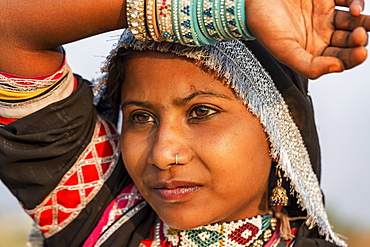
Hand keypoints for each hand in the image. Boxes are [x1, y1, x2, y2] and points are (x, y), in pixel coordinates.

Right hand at [246, 0, 369, 78]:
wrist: (253, 0)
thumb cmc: (263, 25)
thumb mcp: (283, 51)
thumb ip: (309, 65)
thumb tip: (337, 69)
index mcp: (311, 53)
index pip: (339, 60)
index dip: (352, 58)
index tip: (360, 53)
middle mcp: (321, 36)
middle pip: (349, 42)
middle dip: (358, 40)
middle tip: (358, 35)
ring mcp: (325, 17)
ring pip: (353, 22)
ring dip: (362, 22)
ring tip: (358, 17)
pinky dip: (356, 2)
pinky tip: (354, 6)